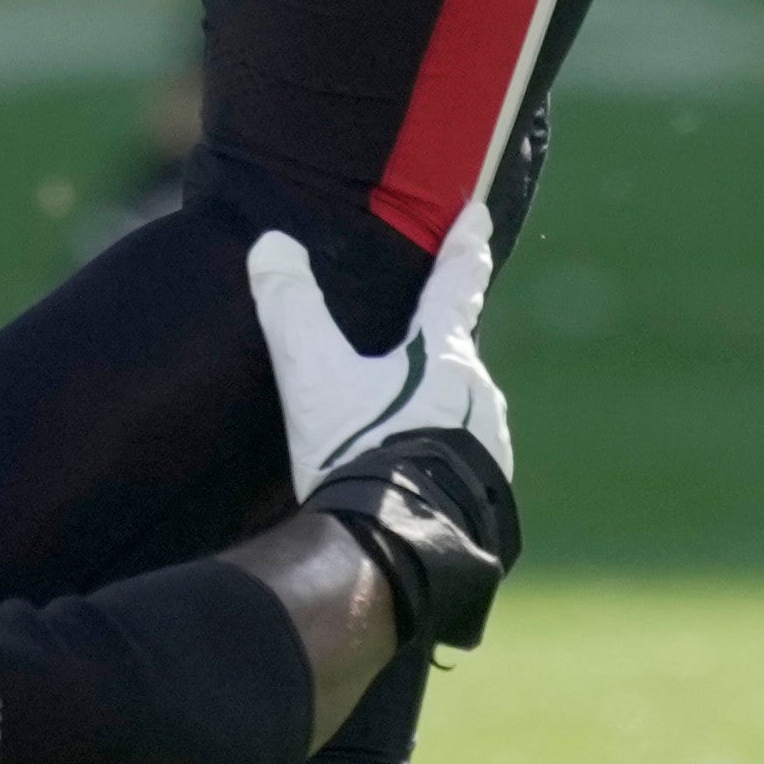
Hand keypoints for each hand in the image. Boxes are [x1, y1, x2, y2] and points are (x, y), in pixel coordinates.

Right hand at [246, 203, 511, 503]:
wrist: (394, 547)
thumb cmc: (356, 450)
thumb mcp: (310, 373)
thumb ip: (290, 306)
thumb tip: (272, 244)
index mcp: (444, 355)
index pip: (455, 284)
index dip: (464, 245)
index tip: (479, 216)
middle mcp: (480, 395)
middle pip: (456, 353)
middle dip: (436, 346)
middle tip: (405, 350)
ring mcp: (490, 448)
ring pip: (464, 408)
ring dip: (437, 407)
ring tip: (395, 427)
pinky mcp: (488, 496)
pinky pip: (464, 458)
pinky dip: (439, 454)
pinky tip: (410, 474)